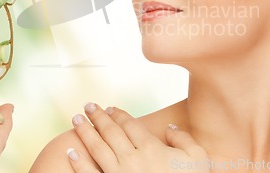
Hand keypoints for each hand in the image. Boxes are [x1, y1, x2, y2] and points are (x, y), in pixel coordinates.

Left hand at [66, 103, 209, 172]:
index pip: (130, 125)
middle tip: (88, 105)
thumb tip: (170, 127)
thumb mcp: (198, 159)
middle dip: (98, 117)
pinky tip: (71, 152)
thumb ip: (184, 139)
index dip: (118, 114)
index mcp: (152, 148)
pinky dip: (79, 163)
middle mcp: (133, 159)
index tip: (110, 108)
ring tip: (75, 120)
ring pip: (97, 148)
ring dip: (85, 132)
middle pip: (111, 132)